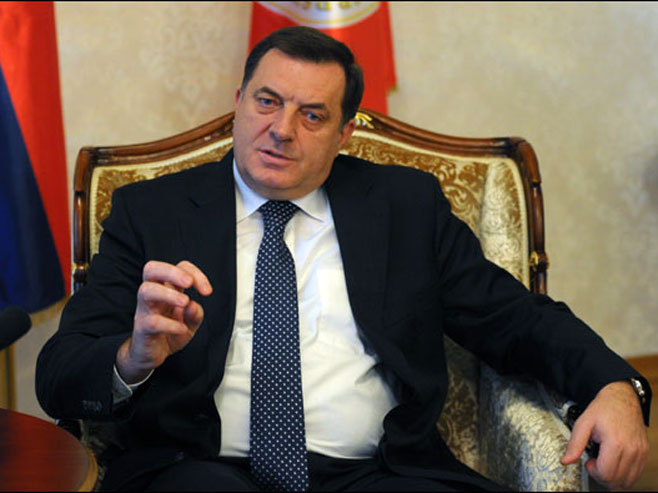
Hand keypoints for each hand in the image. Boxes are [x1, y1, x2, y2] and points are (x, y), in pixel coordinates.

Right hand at [116, 260, 212, 383]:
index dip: (194, 273)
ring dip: (168, 294)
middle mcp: (153, 296)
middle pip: (151, 269)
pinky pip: (152, 322)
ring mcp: (145, 311)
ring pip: (146, 290)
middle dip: (172, 272)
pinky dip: (170, 324)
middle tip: (189, 283)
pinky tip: (181, 328)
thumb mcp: (190, 323)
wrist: (152, 355)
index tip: (206, 291)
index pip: (178, 268)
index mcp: (167, 289)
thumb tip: (193, 305)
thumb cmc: (170, 333)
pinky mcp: (142, 329)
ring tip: (185, 302)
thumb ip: (196, 314)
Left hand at [561, 380, 648, 488]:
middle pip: (616, 480)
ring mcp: (640, 452)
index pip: (606, 474)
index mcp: (615, 443)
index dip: (593, 471)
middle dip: (601, 476)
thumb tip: (566, 461)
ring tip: (604, 461)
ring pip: (627, 481)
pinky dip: (624, 474)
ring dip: (613, 477)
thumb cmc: (603, 409)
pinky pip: (636, 474)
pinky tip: (614, 461)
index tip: (588, 461)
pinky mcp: (644, 452)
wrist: (622, 398)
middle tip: (594, 462)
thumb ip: (574, 444)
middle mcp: (631, 450)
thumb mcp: (583, 423)